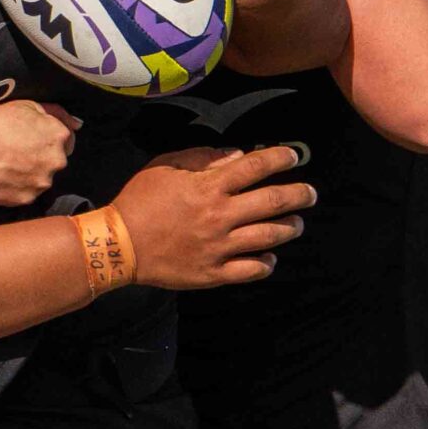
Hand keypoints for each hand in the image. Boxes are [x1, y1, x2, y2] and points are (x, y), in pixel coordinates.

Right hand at [0, 99, 78, 206]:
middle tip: (18, 154)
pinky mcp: (27, 198)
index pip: (67, 141)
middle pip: (55, 162)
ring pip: (42, 179)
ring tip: (10, 167)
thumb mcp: (27, 106)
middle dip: (41, 159)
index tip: (32, 141)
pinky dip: (19, 188)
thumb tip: (77, 124)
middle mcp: (56, 161)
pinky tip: (5, 179)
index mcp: (59, 136)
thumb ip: (57, 114)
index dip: (47, 140)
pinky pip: (27, 193)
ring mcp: (42, 182)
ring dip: (31, 175)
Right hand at [112, 144, 314, 290]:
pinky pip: (250, 270)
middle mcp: (220, 216)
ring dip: (289, 228)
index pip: (257, 167)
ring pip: (269, 236)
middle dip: (300, 194)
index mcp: (209, 187)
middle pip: (274, 202)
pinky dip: (266, 264)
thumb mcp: (164, 166)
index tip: (293, 157)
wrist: (116, 246)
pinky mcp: (212, 273)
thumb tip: (237, 155)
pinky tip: (270, 258)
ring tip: (295, 224)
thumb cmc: (138, 201)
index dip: (280, 158)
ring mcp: (218, 247)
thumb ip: (202, 157)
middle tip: (310, 193)